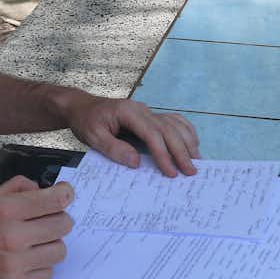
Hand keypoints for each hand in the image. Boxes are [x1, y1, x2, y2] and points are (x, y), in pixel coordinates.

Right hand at [0, 176, 73, 278]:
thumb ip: (13, 188)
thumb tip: (41, 188)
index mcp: (4, 209)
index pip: (55, 199)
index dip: (65, 195)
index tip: (65, 195)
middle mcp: (12, 236)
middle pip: (63, 224)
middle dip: (58, 219)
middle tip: (47, 220)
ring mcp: (13, 264)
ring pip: (59, 251)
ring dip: (51, 244)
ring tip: (35, 243)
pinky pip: (47, 274)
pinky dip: (40, 267)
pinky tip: (26, 261)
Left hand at [64, 95, 199, 176]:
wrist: (82, 107)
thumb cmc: (86, 121)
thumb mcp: (93, 136)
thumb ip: (114, 148)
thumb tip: (136, 162)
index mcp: (128, 112)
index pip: (152, 133)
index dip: (163, 153)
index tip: (171, 172)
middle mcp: (142, 109)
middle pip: (168, 129)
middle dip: (181, 151)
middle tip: (191, 171)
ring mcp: (147, 111)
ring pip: (174, 124)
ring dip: (187, 142)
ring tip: (197, 160)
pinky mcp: (149, 115)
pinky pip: (173, 120)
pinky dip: (185, 130)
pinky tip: (192, 143)